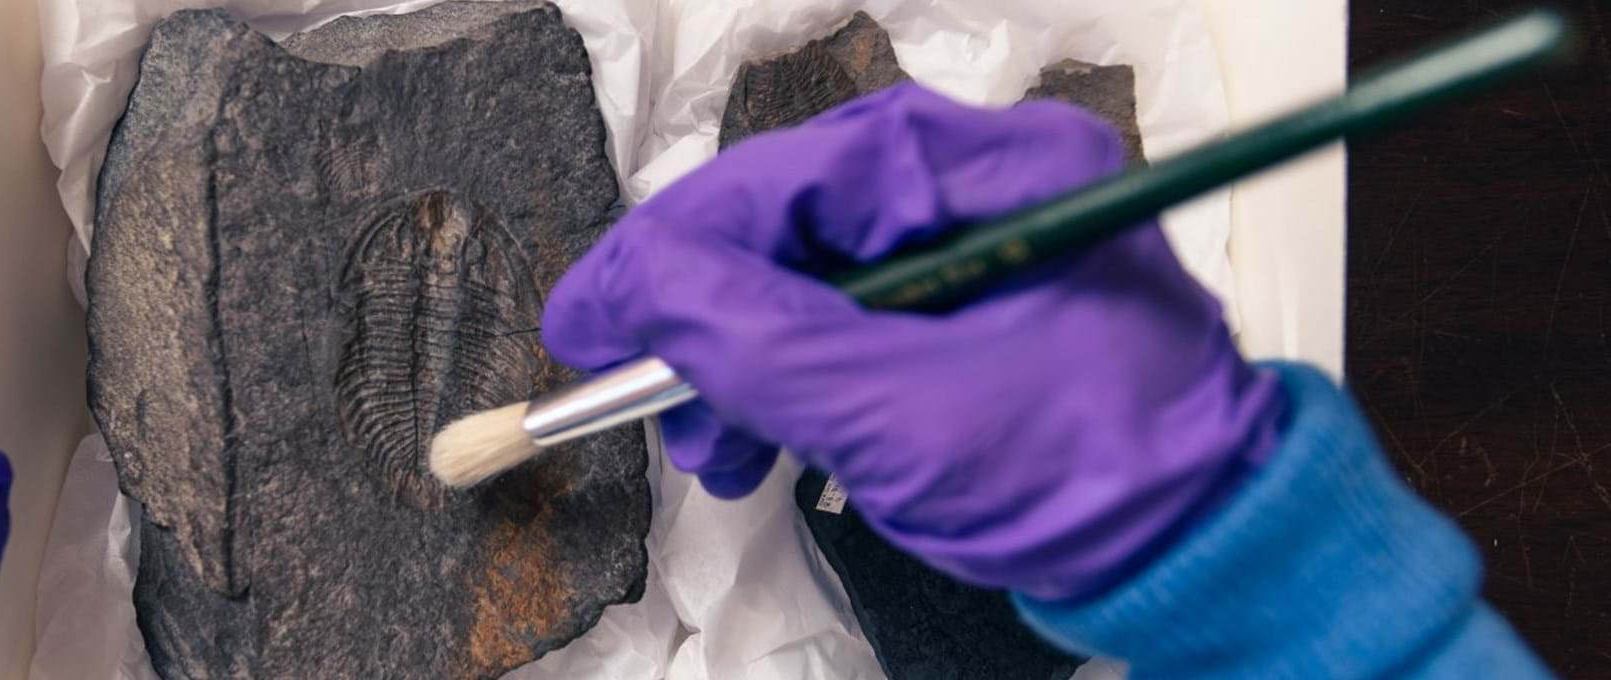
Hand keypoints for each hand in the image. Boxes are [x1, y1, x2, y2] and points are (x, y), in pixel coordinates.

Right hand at [541, 84, 1283, 599]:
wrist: (1195, 554)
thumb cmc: (1085, 478)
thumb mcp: (894, 415)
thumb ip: (753, 342)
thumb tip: (635, 286)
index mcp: (999, 172)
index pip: (795, 176)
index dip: (674, 245)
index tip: (588, 313)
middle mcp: (986, 183)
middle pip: (792, 219)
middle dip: (707, 315)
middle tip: (640, 392)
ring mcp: (977, 242)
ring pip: (807, 271)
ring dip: (741, 357)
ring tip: (711, 447)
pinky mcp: (965, 304)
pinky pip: (846, 316)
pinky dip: (790, 376)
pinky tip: (756, 437)